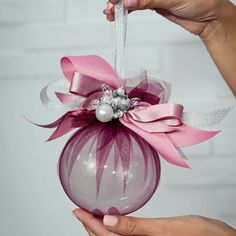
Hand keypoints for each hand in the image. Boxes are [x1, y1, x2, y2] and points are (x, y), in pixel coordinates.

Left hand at [72, 208, 235, 235]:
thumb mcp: (166, 230)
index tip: (76, 211)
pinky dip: (115, 228)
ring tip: (91, 214)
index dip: (88, 224)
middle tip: (80, 211)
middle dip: (91, 227)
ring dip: (101, 228)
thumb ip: (136, 229)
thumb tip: (108, 222)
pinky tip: (114, 219)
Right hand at [103, 0, 235, 95]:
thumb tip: (130, 1)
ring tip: (110, 14)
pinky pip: (137, 6)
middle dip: (118, 0)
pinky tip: (119, 14)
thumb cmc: (199, 1)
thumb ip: (149, 0)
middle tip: (110, 8)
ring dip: (120, 6)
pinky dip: (127, 11)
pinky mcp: (154, 5)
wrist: (207, 18)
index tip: (114, 0)